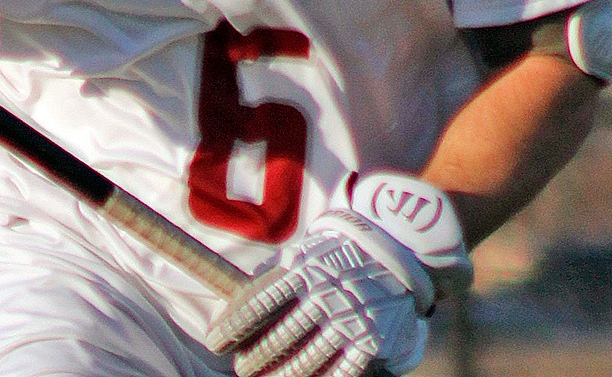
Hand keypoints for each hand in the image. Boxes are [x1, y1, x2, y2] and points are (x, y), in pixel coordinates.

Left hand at [206, 172, 470, 376]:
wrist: (396, 248)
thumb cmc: (337, 253)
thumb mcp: (303, 253)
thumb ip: (274, 278)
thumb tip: (234, 304)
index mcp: (300, 272)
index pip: (256, 306)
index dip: (231, 328)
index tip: (215, 342)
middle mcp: (322, 297)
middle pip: (277, 339)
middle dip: (254, 358)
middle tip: (242, 368)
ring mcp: (347, 321)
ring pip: (305, 361)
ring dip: (280, 376)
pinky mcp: (371, 341)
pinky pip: (340, 372)